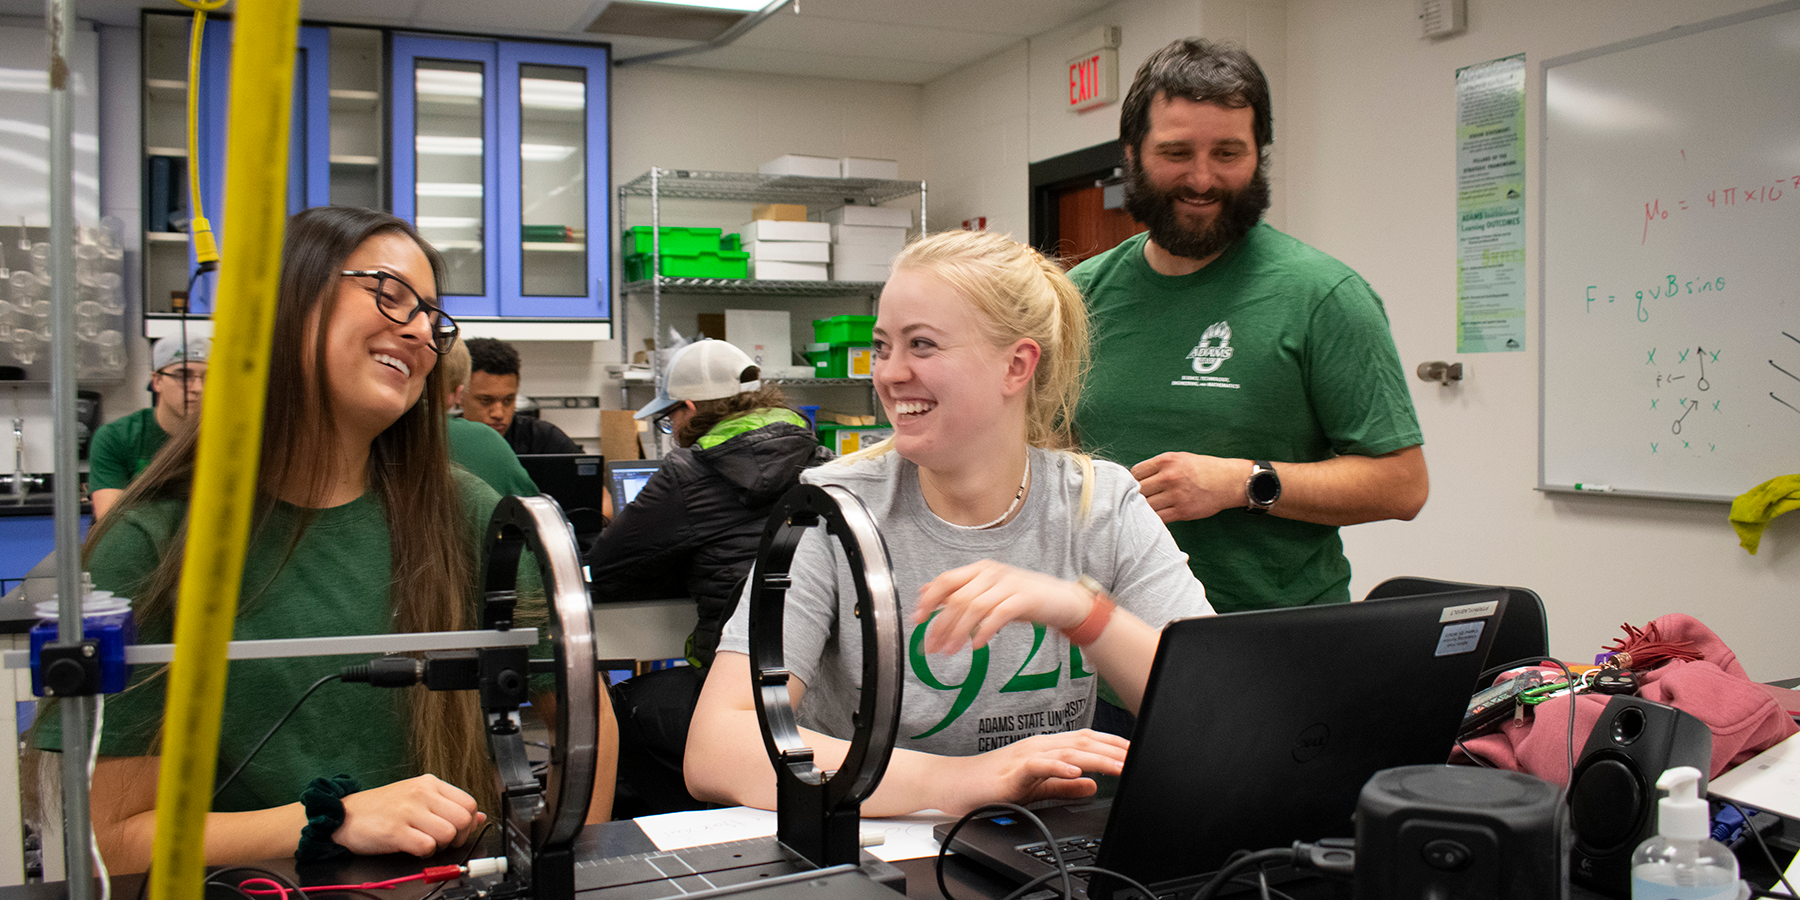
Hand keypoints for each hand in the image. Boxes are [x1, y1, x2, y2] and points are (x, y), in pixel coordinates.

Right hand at [335, 775, 485, 857]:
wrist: (343, 814)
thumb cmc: (382, 807)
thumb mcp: (417, 797)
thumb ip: (447, 805)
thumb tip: (479, 817)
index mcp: (430, 783)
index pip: (469, 802)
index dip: (468, 822)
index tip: (456, 830)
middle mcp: (422, 793)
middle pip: (463, 819)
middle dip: (457, 836)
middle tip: (442, 840)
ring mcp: (408, 811)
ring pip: (448, 834)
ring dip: (440, 845)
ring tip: (424, 841)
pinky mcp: (396, 830)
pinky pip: (426, 846)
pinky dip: (424, 852)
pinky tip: (412, 846)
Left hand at [915, 560, 1092, 654]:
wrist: (1061, 600)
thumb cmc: (1022, 598)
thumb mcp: (987, 592)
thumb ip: (959, 591)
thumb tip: (925, 592)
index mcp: (979, 569)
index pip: (946, 580)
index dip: (929, 600)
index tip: (918, 620)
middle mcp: (991, 573)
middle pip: (957, 598)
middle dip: (941, 625)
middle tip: (932, 647)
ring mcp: (1008, 584)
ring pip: (974, 608)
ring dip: (958, 632)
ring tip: (950, 651)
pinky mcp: (1024, 598)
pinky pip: (998, 615)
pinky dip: (984, 631)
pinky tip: (977, 645)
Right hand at [939, 730, 1129, 816]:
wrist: (955, 785)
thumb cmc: (991, 784)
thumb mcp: (1036, 787)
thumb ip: (1064, 786)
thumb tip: (1092, 785)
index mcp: (1046, 748)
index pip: (1086, 740)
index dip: (1113, 745)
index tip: (1136, 752)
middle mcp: (1039, 746)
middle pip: (1083, 743)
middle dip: (1113, 751)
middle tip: (1137, 759)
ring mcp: (1025, 755)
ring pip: (1068, 752)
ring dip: (1096, 759)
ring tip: (1118, 766)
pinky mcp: (1012, 771)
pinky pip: (1039, 766)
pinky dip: (1060, 768)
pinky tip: (1077, 773)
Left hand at [1131, 452, 1247, 522]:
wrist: (1229, 482)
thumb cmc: (1204, 469)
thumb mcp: (1180, 458)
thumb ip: (1159, 467)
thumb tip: (1137, 479)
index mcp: (1166, 461)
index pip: (1135, 472)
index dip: (1134, 480)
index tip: (1138, 486)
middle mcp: (1169, 477)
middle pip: (1138, 490)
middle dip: (1137, 495)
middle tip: (1141, 499)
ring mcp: (1175, 495)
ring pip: (1146, 506)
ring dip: (1144, 509)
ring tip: (1147, 509)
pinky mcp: (1182, 511)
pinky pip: (1158, 518)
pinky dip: (1154, 519)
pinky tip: (1155, 517)